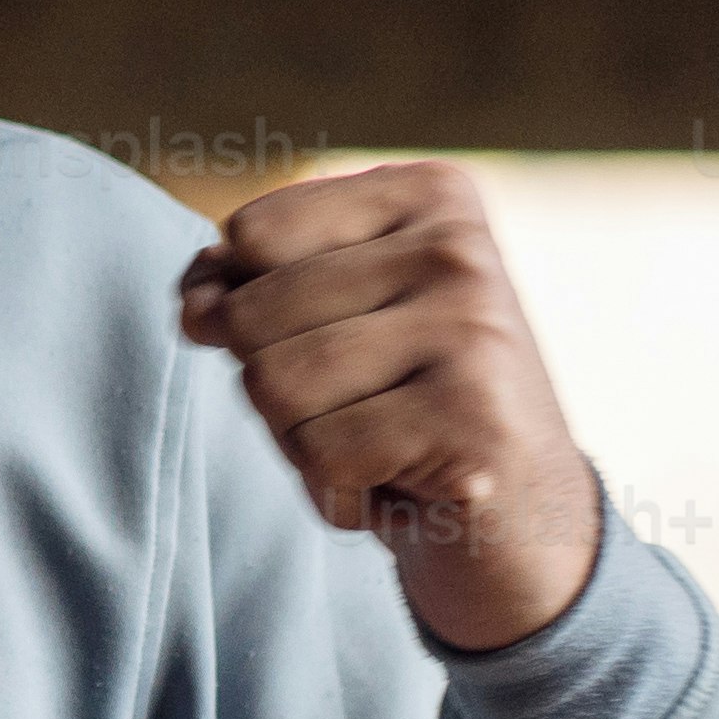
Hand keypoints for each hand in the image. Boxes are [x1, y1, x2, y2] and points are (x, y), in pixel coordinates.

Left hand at [175, 162, 604, 655]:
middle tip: (360, 410)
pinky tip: (402, 488)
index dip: (249, 307)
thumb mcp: (325, 324)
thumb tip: (196, 301)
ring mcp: (473, 328)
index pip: (252, 232)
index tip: (334, 342)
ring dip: (302, 444)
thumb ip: (247, 286)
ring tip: (378, 445)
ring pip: (275, 385)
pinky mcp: (473, 418)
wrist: (522, 523)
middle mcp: (458, 247)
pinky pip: (321, 454)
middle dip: (276, 388)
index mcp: (428, 195)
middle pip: (254, 314)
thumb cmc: (404, 411)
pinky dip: (339, 493)